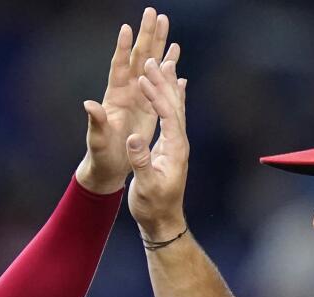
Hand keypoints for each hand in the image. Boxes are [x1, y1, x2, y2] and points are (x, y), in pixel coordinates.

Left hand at [75, 7, 178, 193]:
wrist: (111, 165)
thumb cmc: (101, 153)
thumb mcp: (98, 138)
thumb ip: (95, 121)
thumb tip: (88, 104)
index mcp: (115, 96)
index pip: (119, 67)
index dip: (123, 49)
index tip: (127, 27)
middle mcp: (127, 90)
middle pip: (139, 57)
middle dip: (147, 35)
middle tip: (154, 13)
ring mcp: (139, 95)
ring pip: (152, 64)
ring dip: (159, 44)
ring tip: (167, 22)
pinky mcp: (150, 105)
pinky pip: (161, 81)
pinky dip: (169, 67)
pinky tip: (176, 53)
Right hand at [127, 57, 188, 240]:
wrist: (163, 221)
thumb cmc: (153, 206)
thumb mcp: (145, 185)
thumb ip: (141, 162)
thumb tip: (134, 138)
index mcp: (174, 148)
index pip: (167, 113)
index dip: (156, 94)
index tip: (144, 76)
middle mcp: (179, 142)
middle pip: (174, 105)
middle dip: (164, 81)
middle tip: (153, 58)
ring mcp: (176, 144)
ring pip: (175, 107)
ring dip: (168, 85)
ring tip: (164, 62)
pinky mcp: (171, 147)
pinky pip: (172, 116)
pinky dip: (171, 98)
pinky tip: (175, 87)